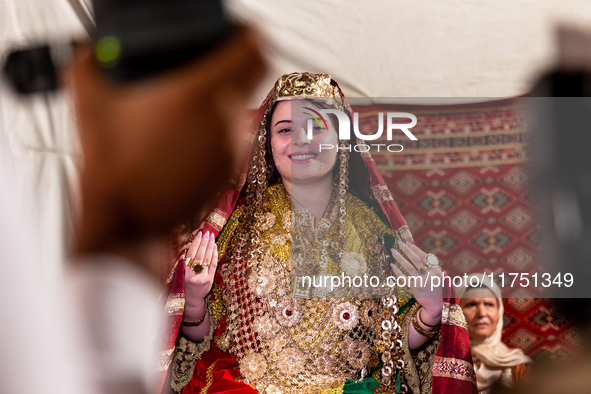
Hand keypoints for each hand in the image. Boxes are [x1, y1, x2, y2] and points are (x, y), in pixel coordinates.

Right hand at [69, 26, 265, 257]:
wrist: (124, 220)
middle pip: (254, 76)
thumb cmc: (111, 166)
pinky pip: (232, 139)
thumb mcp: (89, 103)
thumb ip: (87, 63)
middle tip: (220, 63)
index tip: (243, 34)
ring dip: (223, 102)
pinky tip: (187, 139)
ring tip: (188, 110)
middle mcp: (224, 118)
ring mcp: (231, 147)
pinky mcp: (229, 171)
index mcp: (198, 93)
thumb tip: (90, 50)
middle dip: (242, 64)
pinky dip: (218, 132)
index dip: (252, 36)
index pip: (254, 50)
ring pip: (240, 109)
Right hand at [184, 230, 218, 306]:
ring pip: (208, 258)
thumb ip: (185, 262)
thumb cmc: (184, 285)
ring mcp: (203, 277)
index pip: (192, 254)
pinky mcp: (210, 279)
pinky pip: (214, 264)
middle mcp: (194, 274)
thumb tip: (193, 246)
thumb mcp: (181, 274)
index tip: (199, 234)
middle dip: (204, 242)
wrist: (191, 300)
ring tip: (212, 236)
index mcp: (185, 272)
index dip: (196, 243)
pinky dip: (214, 255)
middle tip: (207, 232)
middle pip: (201, 254)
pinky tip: (215, 247)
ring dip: (210, 246)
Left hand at [390, 240, 442, 325]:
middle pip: (416, 260)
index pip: (424, 256)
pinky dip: (397, 271)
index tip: (407, 242)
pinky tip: (392, 265)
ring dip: (400, 258)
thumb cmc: (436, 286)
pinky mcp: (415, 289)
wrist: (437, 304)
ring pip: (409, 267)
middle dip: (406, 250)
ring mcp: (422, 282)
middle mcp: (430, 276)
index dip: (415, 249)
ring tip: (393, 251)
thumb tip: (415, 251)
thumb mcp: (438, 275)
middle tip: (399, 243)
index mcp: (436, 270)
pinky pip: (404, 278)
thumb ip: (430, 265)